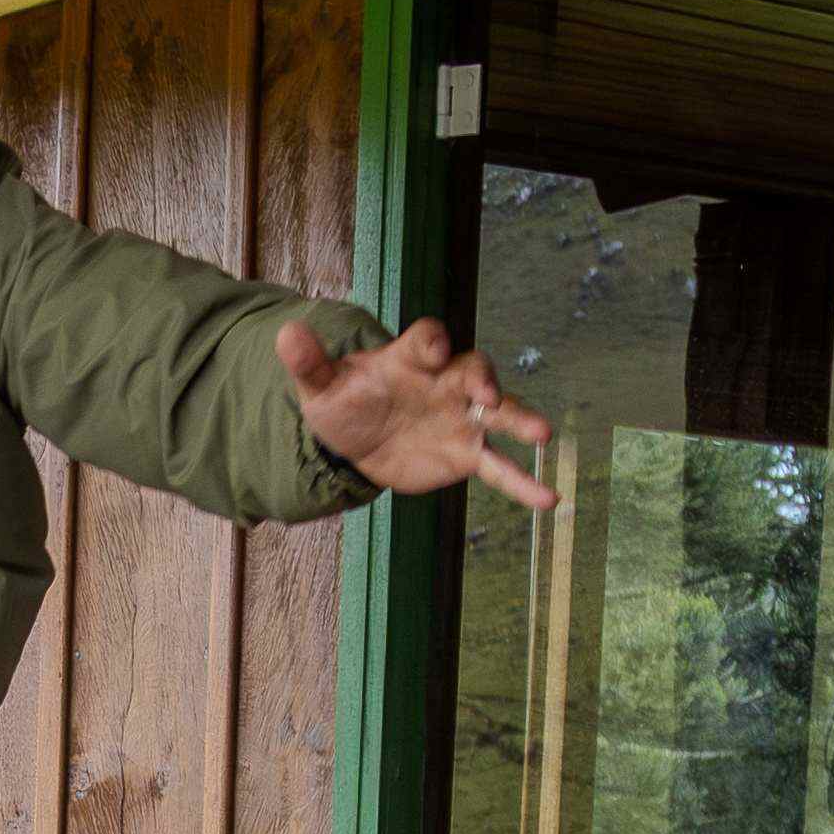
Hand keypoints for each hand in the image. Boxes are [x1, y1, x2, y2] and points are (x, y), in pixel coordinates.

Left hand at [280, 315, 562, 509]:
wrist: (356, 439)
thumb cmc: (344, 400)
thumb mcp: (320, 385)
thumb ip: (308, 362)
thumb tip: (285, 333)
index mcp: (409, 359)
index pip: (428, 339)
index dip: (432, 342)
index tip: (433, 350)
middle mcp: (444, 383)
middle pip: (473, 368)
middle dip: (483, 377)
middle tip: (488, 391)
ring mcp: (460, 418)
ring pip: (498, 413)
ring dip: (520, 421)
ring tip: (543, 435)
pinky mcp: (466, 454)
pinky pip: (499, 467)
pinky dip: (523, 483)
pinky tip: (548, 500)